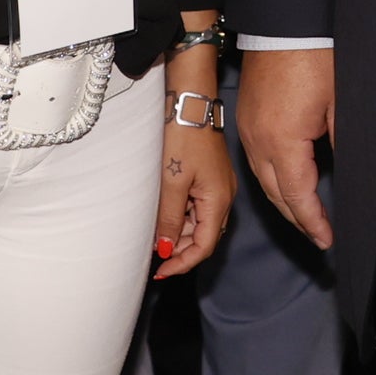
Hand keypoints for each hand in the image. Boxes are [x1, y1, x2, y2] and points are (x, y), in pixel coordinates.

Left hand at [155, 119, 234, 279]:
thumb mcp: (172, 182)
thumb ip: (169, 218)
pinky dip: (179, 215)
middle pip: (203, 237)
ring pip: (198, 222)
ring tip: (153, 233)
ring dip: (177, 232)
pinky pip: (196, 206)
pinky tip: (162, 213)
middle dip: (178, 249)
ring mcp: (217, 186)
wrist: (190, 103)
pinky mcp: (209, 177)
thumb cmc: (183, 137)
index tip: (161, 271)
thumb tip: (164, 249)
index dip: (183, 263)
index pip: (204, 246)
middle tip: (152, 255)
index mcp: (218, 201)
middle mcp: (223, 197)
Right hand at [235, 46, 335, 249]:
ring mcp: (247, 131)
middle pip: (276, 195)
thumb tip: (349, 175)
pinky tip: (288, 183)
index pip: (298, 195)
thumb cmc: (315, 56)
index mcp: (282, 141)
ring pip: (263, 180)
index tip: (328, 240)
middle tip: (319, 235)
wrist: (284, 21)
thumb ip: (342, 145)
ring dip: (284, 201)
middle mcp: (257, 141)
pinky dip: (273, 179)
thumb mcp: (340, 103)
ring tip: (306, 216)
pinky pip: (257, 161)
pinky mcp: (245, 119)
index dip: (313, 222)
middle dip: (298, 219)